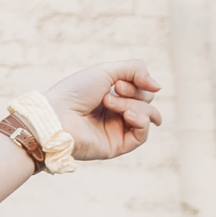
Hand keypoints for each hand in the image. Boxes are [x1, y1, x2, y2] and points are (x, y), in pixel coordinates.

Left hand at [44, 63, 161, 161]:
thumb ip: (136, 70)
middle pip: (147, 101)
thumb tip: (158, 87)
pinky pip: (142, 135)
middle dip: (134, 94)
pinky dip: (141, 121)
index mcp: (112, 95)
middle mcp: (116, 113)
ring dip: (134, 105)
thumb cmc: (75, 92)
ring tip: (110, 104)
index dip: (137, 83)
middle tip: (111, 93)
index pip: (141, 88)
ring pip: (147, 116)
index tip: (116, 83)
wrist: (56, 116)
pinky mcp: (117, 146)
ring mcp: (117, 130)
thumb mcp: (106, 70)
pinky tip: (128, 115)